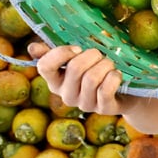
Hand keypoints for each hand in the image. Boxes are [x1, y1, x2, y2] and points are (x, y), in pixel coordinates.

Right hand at [29, 42, 157, 133]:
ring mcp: (84, 105)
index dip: (60, 53)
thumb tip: (32, 48)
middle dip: (92, 56)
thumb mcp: (77, 60)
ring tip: (110, 64)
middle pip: (74, 68)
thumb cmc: (97, 71)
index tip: (77, 48)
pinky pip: (106, 90)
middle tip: (100, 55)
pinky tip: (117, 75)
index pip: (44, 66)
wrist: (125, 92)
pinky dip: (114, 77)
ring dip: (105, 65)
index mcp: (55, 81)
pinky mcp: (103, 109)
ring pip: (92, 78)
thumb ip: (55, 54)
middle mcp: (66, 95)